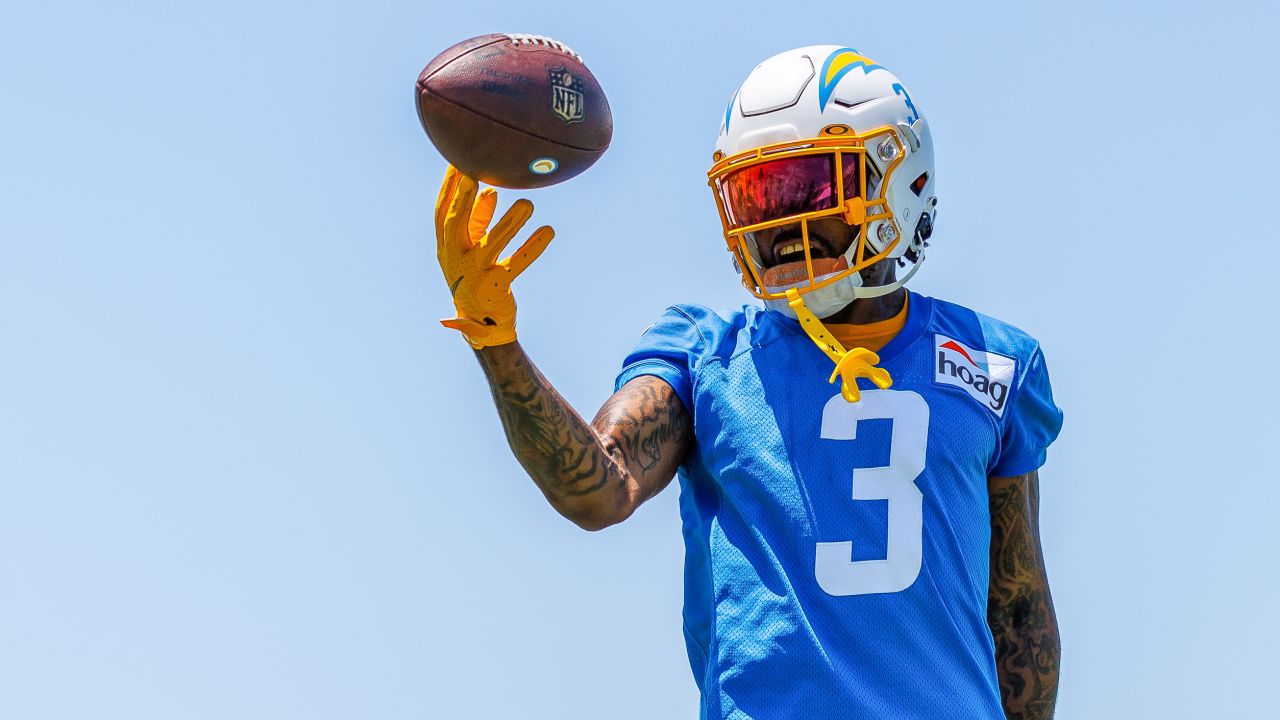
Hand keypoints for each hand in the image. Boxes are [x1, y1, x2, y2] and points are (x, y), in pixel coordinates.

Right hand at [435, 166, 553, 347]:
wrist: (481, 325)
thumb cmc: (476, 277)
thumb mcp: (470, 249)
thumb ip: (478, 220)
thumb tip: (490, 189)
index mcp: (445, 247)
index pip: (441, 213)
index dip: (448, 189)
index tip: (457, 162)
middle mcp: (455, 259)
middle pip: (456, 226)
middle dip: (464, 200)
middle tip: (476, 175)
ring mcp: (474, 275)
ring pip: (491, 244)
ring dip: (509, 222)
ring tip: (528, 203)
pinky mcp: (495, 287)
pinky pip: (516, 264)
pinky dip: (532, 247)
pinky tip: (548, 231)